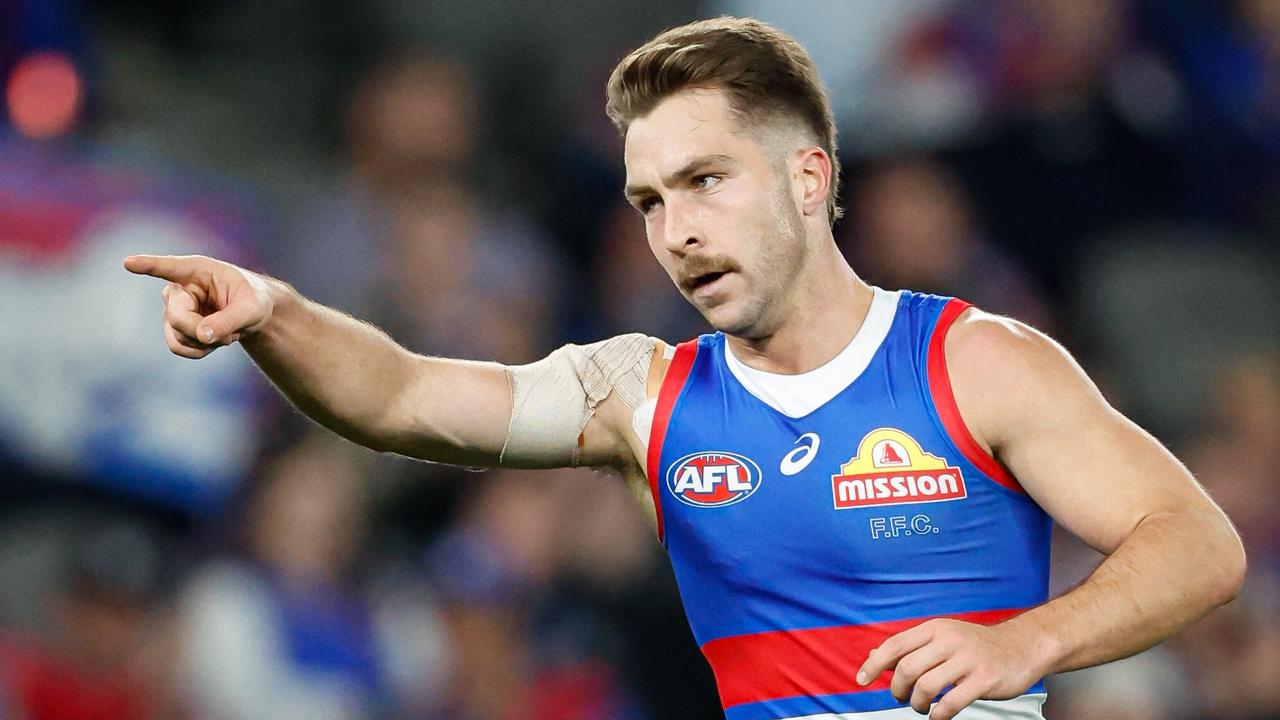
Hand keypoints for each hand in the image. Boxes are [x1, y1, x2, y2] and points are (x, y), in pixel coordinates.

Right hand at [124, 254, 274, 358]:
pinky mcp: (174, 326)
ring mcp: (173, 307)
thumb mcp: (251, 309)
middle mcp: (180, 287)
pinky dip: (200, 350)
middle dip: (203, 332)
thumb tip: (201, 336)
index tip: (129, 263)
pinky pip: (178, 347)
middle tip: (231, 334)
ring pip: (176, 337)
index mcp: (198, 270)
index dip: (148, 265)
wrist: (252, 315)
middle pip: (177, 318)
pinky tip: (215, 340)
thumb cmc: (254, 300)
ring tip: (227, 333)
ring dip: (205, 343)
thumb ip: (228, 320)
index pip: (169, 267)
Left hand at [856, 618, 1044, 719]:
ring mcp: (968, 660)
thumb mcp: (943, 637)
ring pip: (926, 686)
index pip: (895, 645)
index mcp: (935, 629)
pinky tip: (938, 716)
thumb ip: (912, 647)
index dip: (874, 664)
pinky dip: (938, 714)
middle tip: (902, 697)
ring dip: (916, 704)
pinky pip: (951, 702)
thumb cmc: (977, 646)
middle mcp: (949, 640)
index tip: (861, 680)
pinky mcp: (984, 680)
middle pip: (907, 668)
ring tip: (920, 707)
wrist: (1022, 646)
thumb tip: (875, 656)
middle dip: (897, 689)